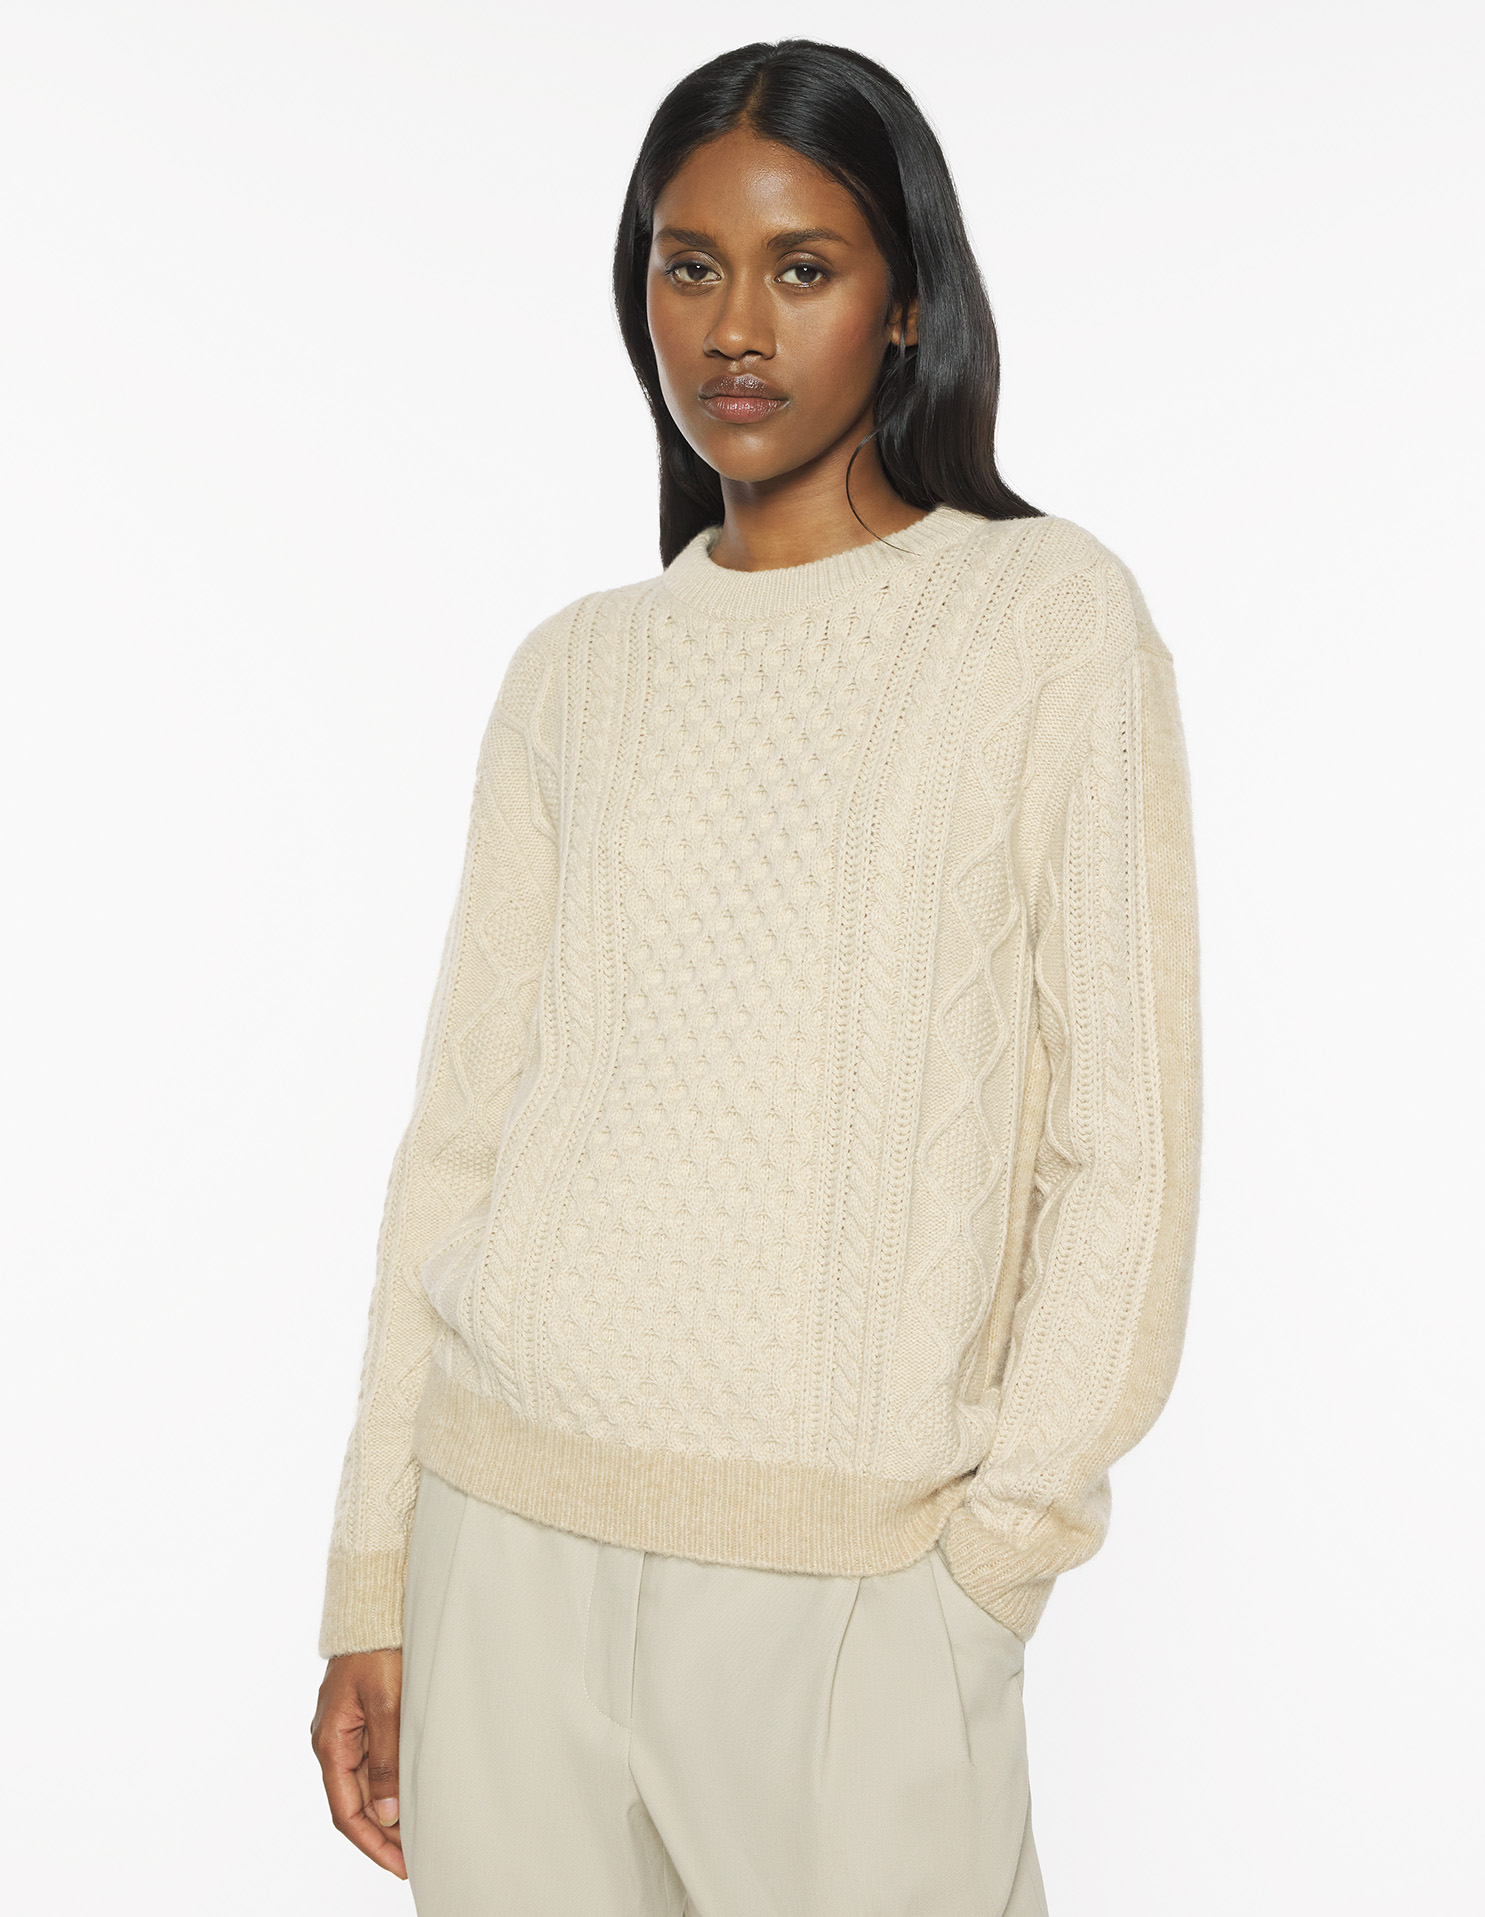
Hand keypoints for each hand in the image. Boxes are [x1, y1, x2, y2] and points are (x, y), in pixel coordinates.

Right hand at [311, 1649, 407, 1879]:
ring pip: (366, 1785)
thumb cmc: (378, 1650)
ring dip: (388, 1811)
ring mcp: (346, 1731)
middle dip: (384, 1834)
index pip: (346, 1811)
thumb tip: (387, 1813)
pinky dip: (390, 1784)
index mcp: (330, 1743)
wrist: (375, 1609)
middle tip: (416, 1855)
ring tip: (419, 1833)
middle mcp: (333, 1742)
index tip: (399, 1865)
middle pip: (356, 1804)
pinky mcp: (362, 1719)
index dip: (372, 1843)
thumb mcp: (387, 1705)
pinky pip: (373, 1763)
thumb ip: (385, 1759)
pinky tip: (411, 1795)